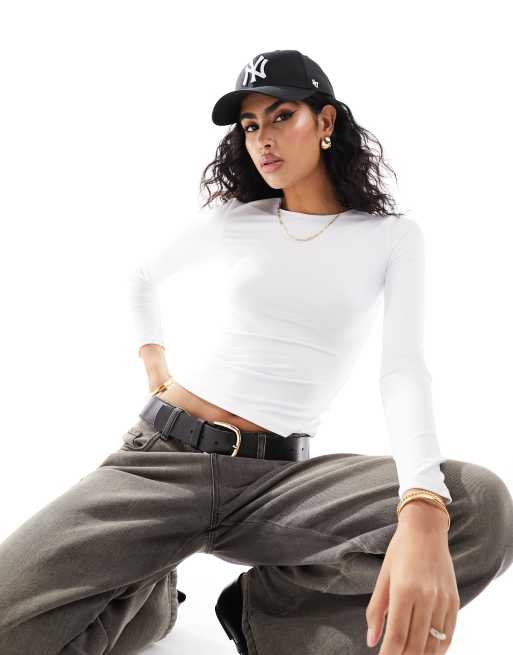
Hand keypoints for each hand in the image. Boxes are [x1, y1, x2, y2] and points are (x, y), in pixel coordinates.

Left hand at [365, 505, 459, 653]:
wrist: (426, 529)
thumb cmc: (400, 551)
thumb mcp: (383, 576)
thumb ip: (376, 610)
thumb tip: (371, 641)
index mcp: (403, 590)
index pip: (397, 635)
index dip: (390, 654)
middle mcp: (425, 597)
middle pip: (415, 643)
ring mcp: (442, 600)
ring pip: (433, 643)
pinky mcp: (454, 600)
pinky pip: (448, 634)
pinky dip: (439, 648)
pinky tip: (429, 652)